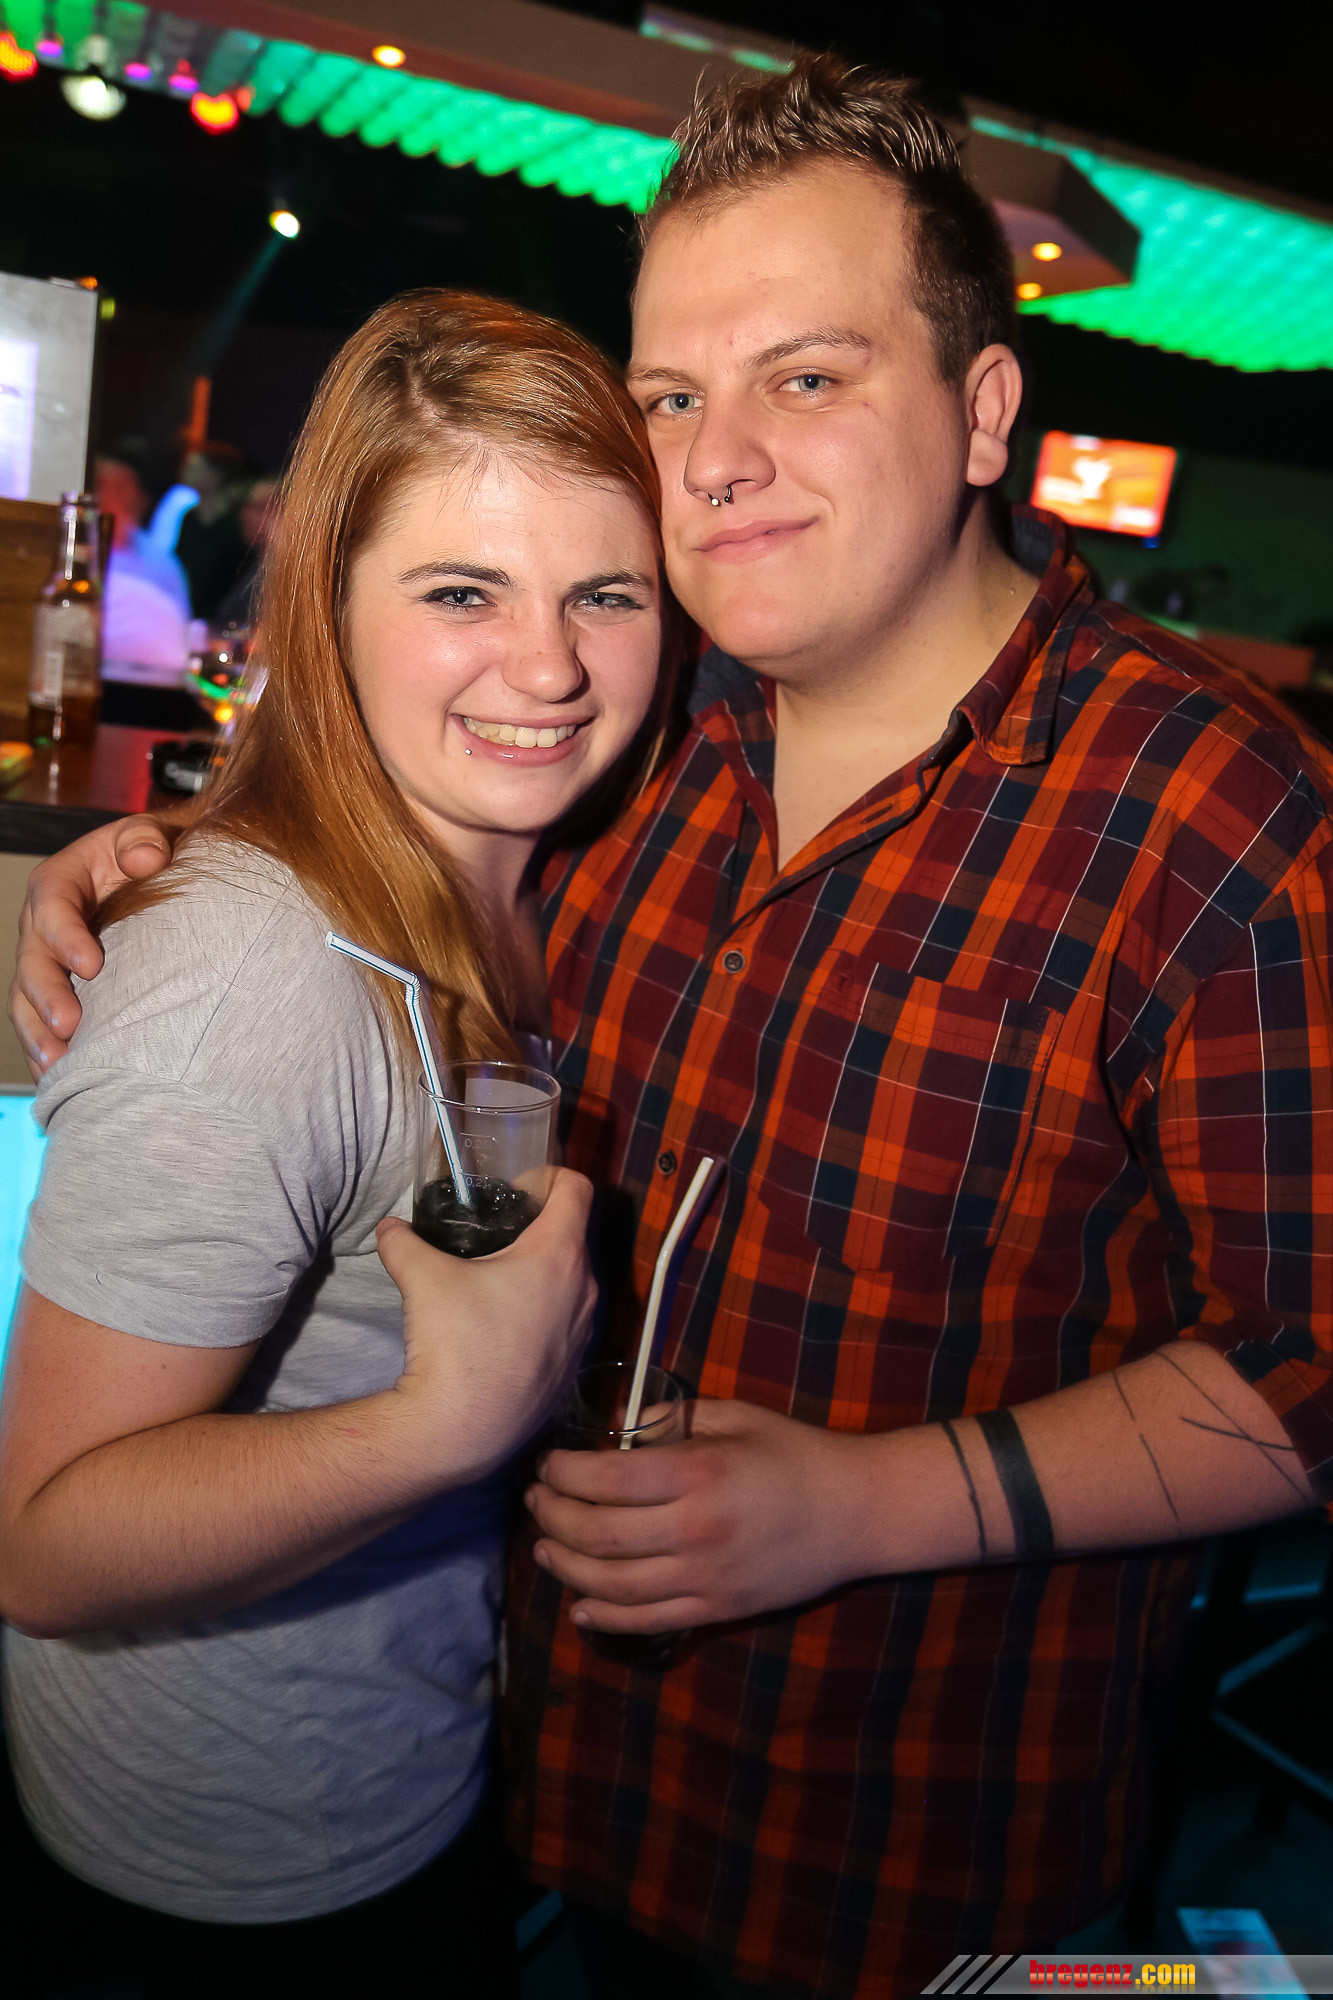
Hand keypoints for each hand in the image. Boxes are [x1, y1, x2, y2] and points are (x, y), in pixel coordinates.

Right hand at [9, 815, 173, 1074]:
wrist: (159, 879)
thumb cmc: (151, 856)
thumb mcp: (148, 835)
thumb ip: (143, 840)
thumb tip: (145, 858)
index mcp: (58, 883)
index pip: (52, 907)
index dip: (66, 936)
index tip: (92, 964)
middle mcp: (43, 926)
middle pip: (32, 962)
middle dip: (46, 996)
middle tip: (69, 1025)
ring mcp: (47, 963)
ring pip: (28, 1001)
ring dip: (39, 1034)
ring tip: (58, 1065)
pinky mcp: (58, 993)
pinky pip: (42, 1025)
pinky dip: (48, 1052)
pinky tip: (61, 1080)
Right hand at [376, 1168, 596, 1486]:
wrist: (463, 1430)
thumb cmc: (455, 1344)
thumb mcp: (422, 1278)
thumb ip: (404, 1242)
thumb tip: (390, 1228)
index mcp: (560, 1254)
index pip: (576, 1187)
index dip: (547, 1175)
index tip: (515, 1187)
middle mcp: (586, 1289)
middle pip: (575, 1234)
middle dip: (539, 1225)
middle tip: (497, 1233)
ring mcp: (584, 1332)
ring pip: (574, 1282)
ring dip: (543, 1272)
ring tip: (497, 1281)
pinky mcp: (573, 1368)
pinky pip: (567, 1323)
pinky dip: (544, 1312)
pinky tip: (503, 1327)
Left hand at [527, 1398, 888, 1632]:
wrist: (856, 1513)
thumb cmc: (795, 1454)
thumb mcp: (735, 1417)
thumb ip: (673, 1419)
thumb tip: (618, 1427)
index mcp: (699, 1473)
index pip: (606, 1478)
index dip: (563, 1472)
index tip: (546, 1463)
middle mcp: (695, 1530)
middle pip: (598, 1534)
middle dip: (553, 1516)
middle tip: (535, 1500)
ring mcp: (705, 1577)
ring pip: (612, 1584)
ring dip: (566, 1566)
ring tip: (544, 1548)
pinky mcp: (717, 1610)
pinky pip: (646, 1621)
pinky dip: (604, 1616)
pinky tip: (579, 1603)